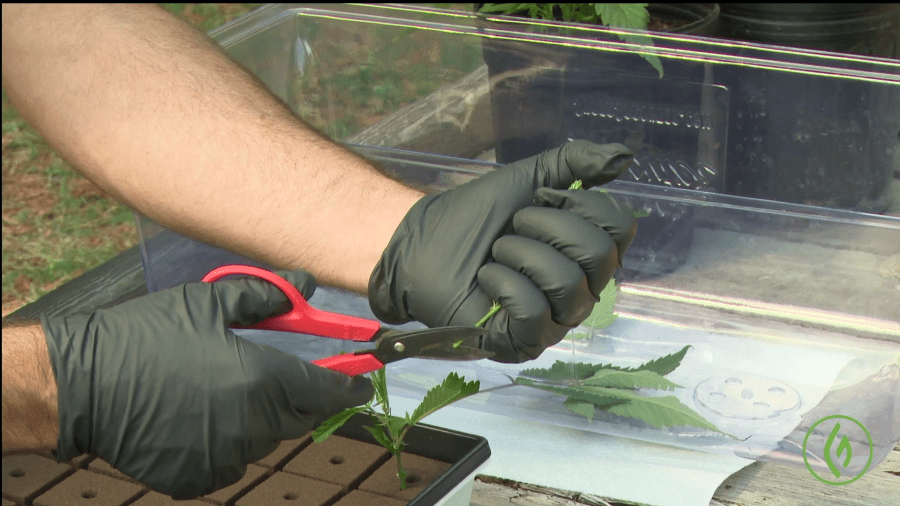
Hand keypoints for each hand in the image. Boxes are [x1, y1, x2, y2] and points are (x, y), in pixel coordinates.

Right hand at [41, 270, 372, 498]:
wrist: (81, 383)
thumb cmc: (145, 337)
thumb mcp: (208, 303)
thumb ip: (266, 295)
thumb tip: (305, 286)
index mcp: (263, 379)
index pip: (329, 391)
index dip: (350, 386)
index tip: (361, 382)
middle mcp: (252, 423)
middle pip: (300, 417)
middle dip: (300, 397)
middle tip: (273, 375)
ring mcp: (225, 456)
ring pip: (266, 439)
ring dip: (260, 419)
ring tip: (220, 390)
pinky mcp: (197, 478)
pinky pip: (232, 461)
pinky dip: (228, 444)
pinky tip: (199, 418)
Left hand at [369, 140, 637, 362]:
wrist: (425, 243)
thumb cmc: (477, 216)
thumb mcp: (529, 177)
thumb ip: (576, 162)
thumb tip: (625, 156)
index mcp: (589, 251)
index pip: (621, 226)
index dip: (582, 203)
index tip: (543, 197)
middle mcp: (584, 288)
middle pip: (600, 254)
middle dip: (548, 226)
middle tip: (514, 226)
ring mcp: (557, 320)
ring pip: (568, 283)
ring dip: (522, 253)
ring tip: (496, 250)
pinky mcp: (525, 342)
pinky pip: (536, 313)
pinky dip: (506, 284)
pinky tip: (487, 277)